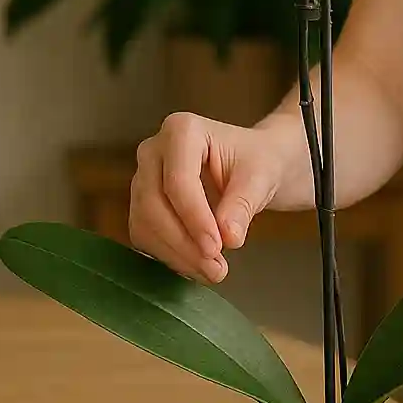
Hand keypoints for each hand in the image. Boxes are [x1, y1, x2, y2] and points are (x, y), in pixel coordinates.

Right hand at [129, 112, 296, 283]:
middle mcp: (153, 150)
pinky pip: (145, 235)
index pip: (178, 181)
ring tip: (212, 272)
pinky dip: (170, 256)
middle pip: (153, 203)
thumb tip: (228, 238)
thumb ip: (243, 204)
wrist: (252, 165)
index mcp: (181, 130)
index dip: (195, 219)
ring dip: (176, 254)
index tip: (218, 248)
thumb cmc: (257, 162)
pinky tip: (197, 267)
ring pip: (144, 223)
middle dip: (184, 242)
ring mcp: (143, 178)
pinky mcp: (142, 204)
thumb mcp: (260, 178)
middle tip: (216, 269)